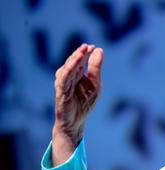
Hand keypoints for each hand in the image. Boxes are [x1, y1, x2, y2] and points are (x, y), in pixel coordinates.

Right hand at [52, 43, 102, 165]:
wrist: (76, 122)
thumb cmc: (85, 104)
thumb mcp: (95, 85)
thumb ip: (96, 68)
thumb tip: (99, 50)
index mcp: (78, 74)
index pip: (81, 60)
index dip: (86, 53)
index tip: (93, 47)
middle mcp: (69, 77)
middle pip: (73, 62)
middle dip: (80, 54)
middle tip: (87, 47)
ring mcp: (64, 83)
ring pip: (67, 68)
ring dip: (73, 60)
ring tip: (81, 53)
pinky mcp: (61, 91)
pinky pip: (63, 79)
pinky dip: (67, 71)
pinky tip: (72, 66)